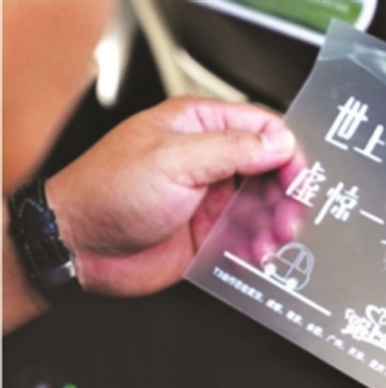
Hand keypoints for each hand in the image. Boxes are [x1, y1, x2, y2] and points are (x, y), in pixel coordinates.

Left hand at [46, 97, 301, 295]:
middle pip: (269, 170)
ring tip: (275, 240)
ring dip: (275, 224)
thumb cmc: (107, 191)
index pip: (262, 128)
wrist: (77, 245)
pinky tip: (256, 254)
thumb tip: (278, 142)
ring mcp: (209, 197)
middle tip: (290, 217)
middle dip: (285, 195)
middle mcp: (208, 160)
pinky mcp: (207, 231)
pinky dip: (258, 246)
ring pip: (262, 206)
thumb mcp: (174, 160)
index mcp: (199, 126)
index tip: (299, 178)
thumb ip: (232, 149)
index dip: (287, 152)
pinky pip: (246, 236)